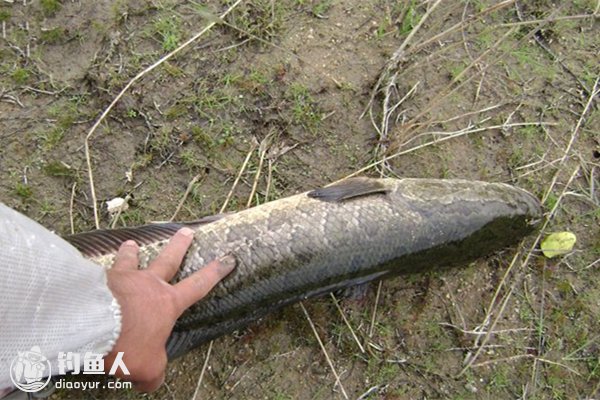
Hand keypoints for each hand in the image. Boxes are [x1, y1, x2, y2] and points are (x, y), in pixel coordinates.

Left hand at [104, 227, 235, 391]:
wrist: (91, 323)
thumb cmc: (126, 342)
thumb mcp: (148, 366)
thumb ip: (154, 372)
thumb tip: (152, 383)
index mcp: (167, 303)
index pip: (198, 286)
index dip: (215, 273)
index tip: (228, 258)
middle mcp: (148, 284)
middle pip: (168, 260)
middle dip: (180, 245)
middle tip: (186, 231)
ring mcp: (122, 278)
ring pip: (131, 260)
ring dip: (132, 251)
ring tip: (132, 244)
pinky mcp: (98, 279)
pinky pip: (101, 271)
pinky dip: (99, 270)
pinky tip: (91, 269)